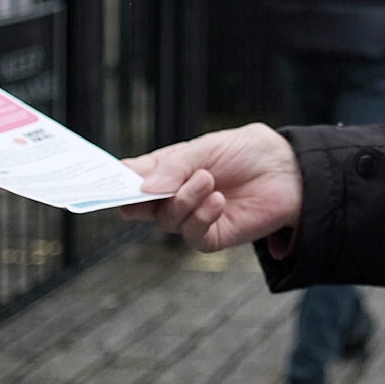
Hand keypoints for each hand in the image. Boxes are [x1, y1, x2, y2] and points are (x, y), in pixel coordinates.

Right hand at [119, 125, 302, 251]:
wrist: (289, 170)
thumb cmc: (247, 152)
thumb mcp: (207, 148)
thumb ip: (174, 166)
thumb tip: (142, 187)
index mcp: (166, 169)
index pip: (129, 178)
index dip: (110, 181)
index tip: (95, 182)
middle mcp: (173, 196)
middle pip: (137, 206)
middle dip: (136, 199)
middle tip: (145, 189)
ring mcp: (191, 217)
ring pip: (165, 219)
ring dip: (184, 199)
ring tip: (208, 180)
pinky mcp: (212, 236)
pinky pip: (193, 235)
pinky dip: (202, 216)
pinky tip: (218, 201)